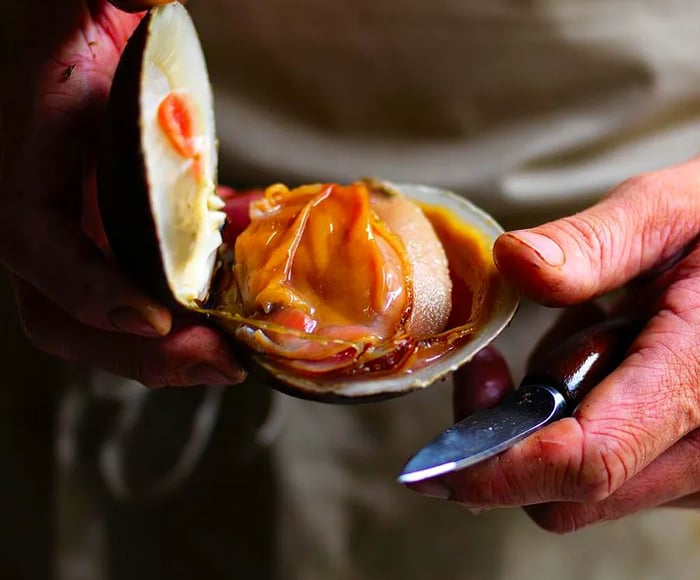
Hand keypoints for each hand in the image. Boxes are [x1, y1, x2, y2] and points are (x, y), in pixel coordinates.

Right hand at [0, 0, 243, 386]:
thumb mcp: (83, 12)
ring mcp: (84, 238)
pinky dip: (187, 309)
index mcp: (19, 174)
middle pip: (68, 319)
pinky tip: (234, 305)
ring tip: (230, 357)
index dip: (90, 293)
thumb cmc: (75, 28)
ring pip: (110, 322)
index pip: (34, 248)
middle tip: (218, 364)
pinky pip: (147, 293)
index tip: (158, 319)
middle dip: (140, 353)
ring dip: (168, 352)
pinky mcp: (121, 240)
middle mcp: (46, 221)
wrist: (82, 35)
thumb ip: (114, 2)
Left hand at [408, 158, 699, 530]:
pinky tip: (601, 362)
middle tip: (492, 365)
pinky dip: (580, 427)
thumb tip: (511, 262)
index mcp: (699, 377)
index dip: (498, 468)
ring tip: (576, 340)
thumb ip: (595, 243)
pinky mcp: (695, 464)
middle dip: (507, 439)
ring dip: (546, 427)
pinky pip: (616, 472)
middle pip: (571, 495)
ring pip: (588, 491)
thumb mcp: (671, 212)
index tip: (436, 456)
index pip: (586, 460)